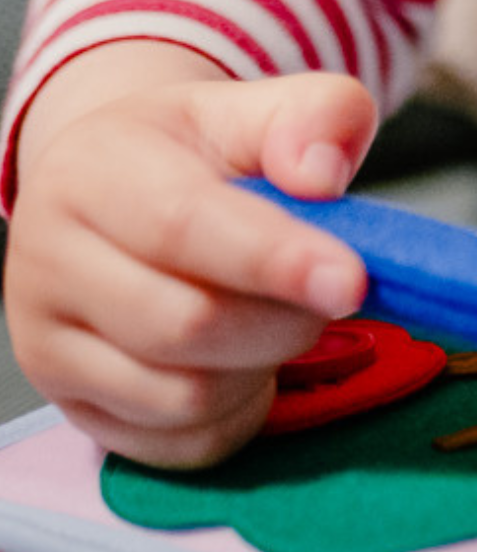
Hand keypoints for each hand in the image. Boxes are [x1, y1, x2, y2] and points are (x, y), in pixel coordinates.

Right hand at [7, 45, 374, 467]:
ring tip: (280, 316)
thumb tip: (322, 175)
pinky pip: (180, 444)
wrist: (114, 186)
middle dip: (285, 320)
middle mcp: (49, 264)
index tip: (351, 280)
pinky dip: (238, 413)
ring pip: (183, 396)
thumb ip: (313, 116)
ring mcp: (50, 346)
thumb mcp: (256, 106)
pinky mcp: (75, 409)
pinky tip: (249, 361)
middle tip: (333, 291)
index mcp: (94, 174)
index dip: (274, 259)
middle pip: (186, 326)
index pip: (182, 226)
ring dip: (263, 367)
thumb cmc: (194, 151)